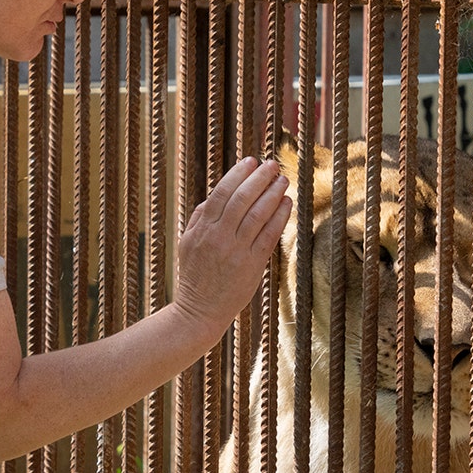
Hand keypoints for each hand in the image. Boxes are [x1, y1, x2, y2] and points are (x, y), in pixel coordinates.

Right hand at [174, 158, 291, 330]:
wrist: (199, 312)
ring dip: (273, 194)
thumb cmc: (194, 276)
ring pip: (258, 215)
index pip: (222, 194)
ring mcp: (236, 252)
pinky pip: (269, 235)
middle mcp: (219, 237)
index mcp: (202, 229)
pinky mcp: (252, 265)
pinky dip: (279, 217)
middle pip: (242, 199)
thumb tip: (215, 195)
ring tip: (283, 180)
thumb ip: (199, 218)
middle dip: (259, 178)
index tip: (251, 161)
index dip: (238, 174)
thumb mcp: (187, 243)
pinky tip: (286, 203)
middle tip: (273, 164)